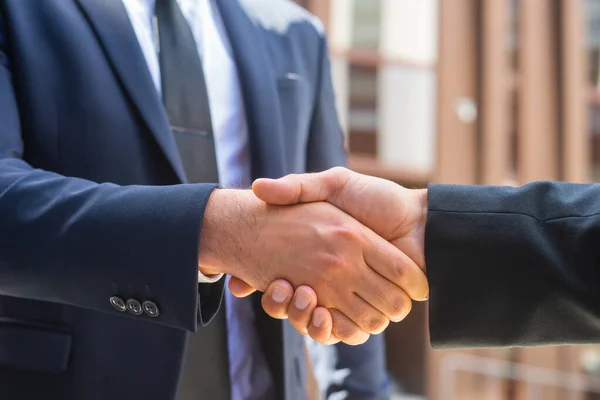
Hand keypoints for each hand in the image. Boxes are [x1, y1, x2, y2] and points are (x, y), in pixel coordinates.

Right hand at [199, 188, 427, 343]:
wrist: (422, 221)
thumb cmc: (380, 199)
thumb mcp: (335, 184)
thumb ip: (298, 186)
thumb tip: (257, 187)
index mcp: (324, 255)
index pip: (286, 279)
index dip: (274, 286)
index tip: (267, 279)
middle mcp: (336, 279)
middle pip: (299, 306)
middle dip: (286, 305)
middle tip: (281, 289)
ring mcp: (351, 296)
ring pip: (317, 323)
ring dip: (304, 319)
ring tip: (300, 296)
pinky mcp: (368, 311)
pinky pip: (343, 332)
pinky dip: (329, 330)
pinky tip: (321, 314)